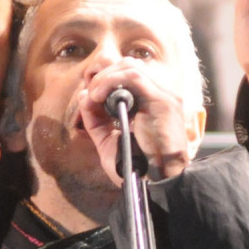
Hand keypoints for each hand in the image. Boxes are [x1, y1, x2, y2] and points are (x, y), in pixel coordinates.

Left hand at [79, 61, 200, 182]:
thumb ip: (96, 118)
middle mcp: (161, 95)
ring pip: (131, 67)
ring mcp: (165, 96)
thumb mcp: (109, 140)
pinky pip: (134, 77)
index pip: (129, 74)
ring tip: (93, 95)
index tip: (90, 94)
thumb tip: (84, 95)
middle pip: (129, 65)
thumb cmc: (136, 167)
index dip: (107, 78)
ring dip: (105, 78)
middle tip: (90, 93)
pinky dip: (111, 82)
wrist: (155, 183)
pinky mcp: (163, 101)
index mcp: (152, 103)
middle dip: (104, 75)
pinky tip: (98, 96)